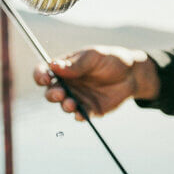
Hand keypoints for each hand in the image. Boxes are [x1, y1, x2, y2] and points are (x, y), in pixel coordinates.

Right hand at [32, 46, 158, 120]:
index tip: (44, 79)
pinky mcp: (89, 109)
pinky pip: (80, 115)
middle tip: (60, 93)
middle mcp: (68, 84)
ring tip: (71, 104)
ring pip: (63, 105)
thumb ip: (76, 64)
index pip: (45, 71)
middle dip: (51, 94)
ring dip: (64, 105)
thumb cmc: (112, 59)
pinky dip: (79, 116)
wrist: (133, 74)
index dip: (40, 75)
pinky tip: (81, 114)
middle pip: (50, 91)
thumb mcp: (94, 57)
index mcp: (65, 68)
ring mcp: (78, 97)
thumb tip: (53, 65)